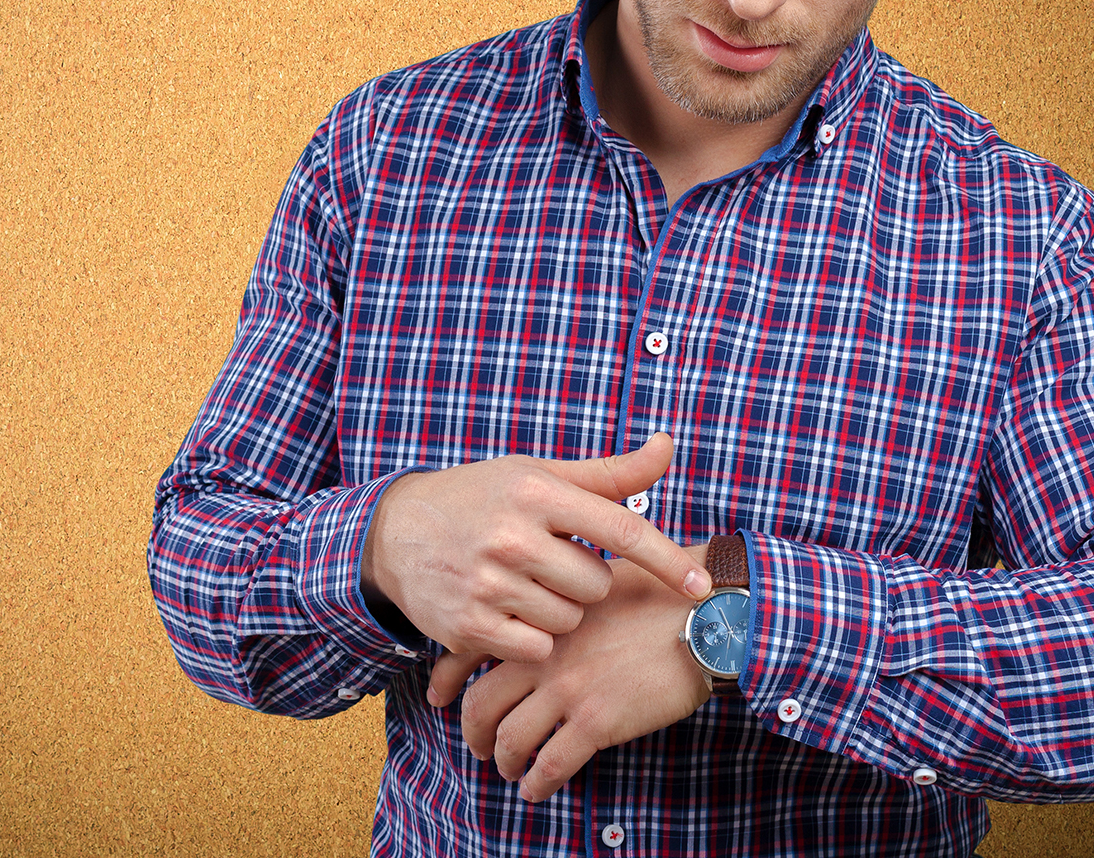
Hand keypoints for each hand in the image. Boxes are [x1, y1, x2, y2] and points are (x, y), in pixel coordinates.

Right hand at [361, 432, 707, 662]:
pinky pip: (537, 647)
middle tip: (549, 567)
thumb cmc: (479, 499)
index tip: (700, 587)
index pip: (622, 529)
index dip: (666, 560)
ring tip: (522, 587)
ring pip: (568, 620)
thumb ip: (608, 474)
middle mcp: (512, 535)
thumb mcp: (536, 475)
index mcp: (536, 491)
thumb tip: (667, 446)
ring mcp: (488, 582)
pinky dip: (531, 639)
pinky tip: (507, 614)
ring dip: (557, 612)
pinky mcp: (469, 624)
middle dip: (583, 583)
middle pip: (597, 586)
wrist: (393, 534)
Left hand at [422, 544, 716, 801]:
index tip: (436, 695)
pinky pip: (552, 763)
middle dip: (472, 730)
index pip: (471, 650)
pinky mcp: (597, 720)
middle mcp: (543, 655)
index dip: (447, 678)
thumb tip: (539, 618)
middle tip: (476, 744)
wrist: (706, 613)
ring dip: (504, 761)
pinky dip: (538, 782)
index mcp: (539, 620)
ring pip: (512, 738)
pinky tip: (536, 789)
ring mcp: (567, 690)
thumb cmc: (659, 592)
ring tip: (508, 771)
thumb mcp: (594, 582)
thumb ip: (559, 603)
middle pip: (481, 703)